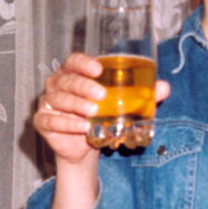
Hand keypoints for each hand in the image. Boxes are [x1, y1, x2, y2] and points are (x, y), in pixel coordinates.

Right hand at [34, 52, 169, 165]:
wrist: (85, 147)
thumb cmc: (102, 116)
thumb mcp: (123, 105)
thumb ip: (142, 95)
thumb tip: (164, 87)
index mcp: (74, 73)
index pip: (73, 61)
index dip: (83, 63)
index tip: (98, 70)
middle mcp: (58, 84)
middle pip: (66, 79)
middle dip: (83, 86)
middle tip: (101, 95)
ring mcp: (48, 103)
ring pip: (58, 99)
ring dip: (76, 105)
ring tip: (93, 112)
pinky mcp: (43, 122)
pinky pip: (49, 120)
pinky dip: (65, 123)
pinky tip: (81, 127)